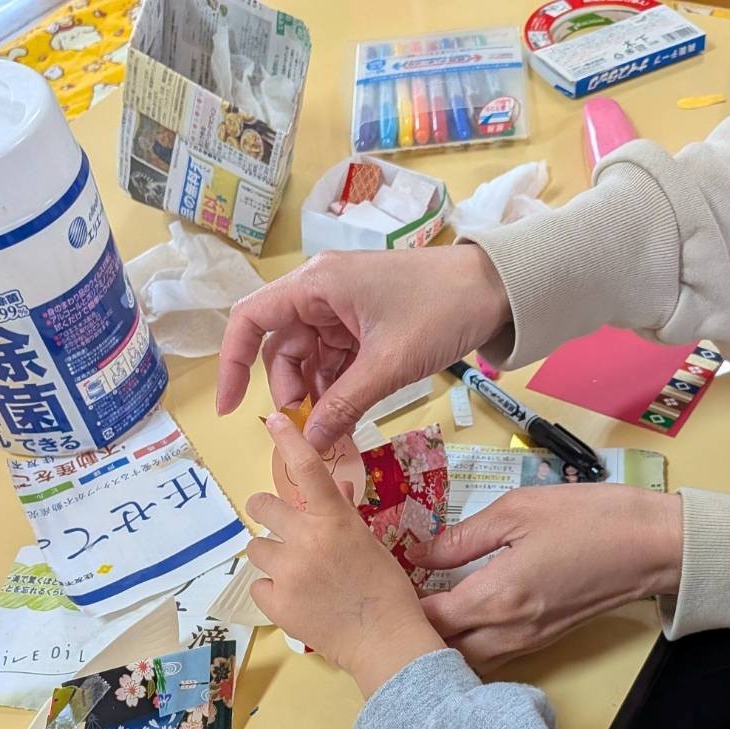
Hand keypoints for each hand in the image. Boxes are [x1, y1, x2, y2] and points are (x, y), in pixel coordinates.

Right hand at [216, 245, 510, 449]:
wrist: (497, 289)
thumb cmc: (442, 310)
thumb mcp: (389, 364)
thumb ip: (344, 404)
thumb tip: (308, 444)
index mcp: (316, 284)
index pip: (250, 320)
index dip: (233, 364)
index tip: (232, 408)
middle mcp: (321, 291)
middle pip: (280, 346)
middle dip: (289, 390)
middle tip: (311, 430)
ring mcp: (342, 308)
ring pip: (309, 358)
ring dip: (316, 394)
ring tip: (334, 429)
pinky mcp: (363, 323)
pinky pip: (335, 359)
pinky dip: (337, 388)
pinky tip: (348, 415)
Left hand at [245, 413, 444, 696]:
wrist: (385, 641)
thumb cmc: (387, 591)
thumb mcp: (368, 543)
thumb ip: (343, 516)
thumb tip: (332, 489)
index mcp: (334, 521)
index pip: (307, 470)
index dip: (289, 440)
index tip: (275, 420)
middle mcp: (305, 540)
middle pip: (261, 507)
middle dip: (268, 513)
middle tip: (282, 527)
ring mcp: (287, 573)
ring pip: (257, 548)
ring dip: (272, 556)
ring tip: (297, 574)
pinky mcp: (275, 603)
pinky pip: (259, 585)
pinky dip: (274, 590)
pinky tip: (297, 599)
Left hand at [412, 485, 681, 671]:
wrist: (653, 547)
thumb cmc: (590, 519)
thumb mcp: (519, 510)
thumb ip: (463, 537)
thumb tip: (419, 553)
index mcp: (498, 597)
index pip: (430, 619)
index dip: (400, 606)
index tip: (383, 584)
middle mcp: (509, 631)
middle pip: (443, 651)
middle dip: (414, 633)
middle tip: (394, 604)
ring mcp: (529, 641)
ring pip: (467, 660)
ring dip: (441, 644)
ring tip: (421, 613)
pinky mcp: (544, 640)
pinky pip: (493, 655)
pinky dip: (468, 645)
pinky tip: (460, 617)